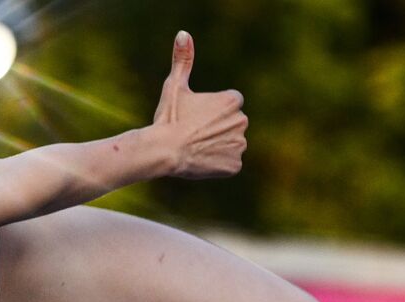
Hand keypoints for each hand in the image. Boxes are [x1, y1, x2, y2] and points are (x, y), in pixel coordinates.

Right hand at [152, 31, 247, 179]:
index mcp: (232, 101)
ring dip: (217, 147)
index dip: (211, 113)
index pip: (228, 106)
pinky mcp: (234, 165)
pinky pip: (229, 164)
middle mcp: (241, 121)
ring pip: (230, 144)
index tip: (195, 118)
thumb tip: (183, 34)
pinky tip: (201, 162)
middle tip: (193, 135)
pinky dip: (217, 165)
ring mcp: (239, 144)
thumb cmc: (168, 118)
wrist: (163, 150)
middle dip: (216, 130)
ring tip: (195, 149)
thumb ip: (183, 60)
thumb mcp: (174, 86)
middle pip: (230, 125)